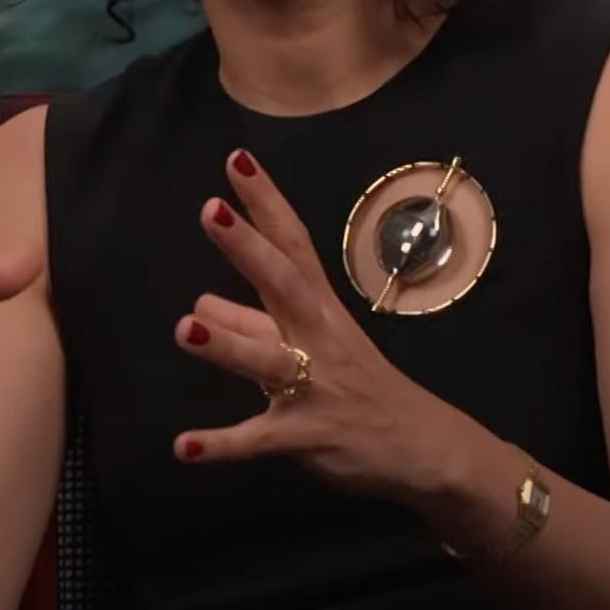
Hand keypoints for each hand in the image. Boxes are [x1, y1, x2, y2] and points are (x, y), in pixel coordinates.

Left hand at [171, 148, 504, 510]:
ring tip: (184, 328)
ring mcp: (314, 387)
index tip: (236, 160)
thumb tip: (200, 302)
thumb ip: (251, 324)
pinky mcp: (307, 435)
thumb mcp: (309, 345)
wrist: (426, 449)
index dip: (265, 204)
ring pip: (268, 362)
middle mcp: (317, 338)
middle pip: (284, 284)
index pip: (291, 245)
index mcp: (318, 309)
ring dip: (227, 345)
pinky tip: (184, 447)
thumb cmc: (361, 388)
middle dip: (248, 248)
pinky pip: (260, 440)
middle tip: (211, 211)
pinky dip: (223, 444)